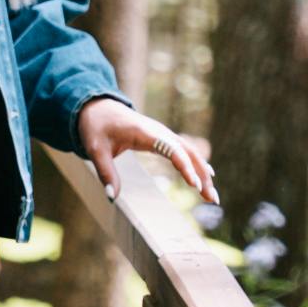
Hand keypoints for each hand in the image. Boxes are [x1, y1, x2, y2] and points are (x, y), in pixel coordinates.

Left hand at [78, 97, 218, 208]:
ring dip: (203, 173)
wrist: (97, 107)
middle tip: (212, 199)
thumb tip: (112, 198)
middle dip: (202, 175)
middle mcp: (159, 131)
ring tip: (212, 196)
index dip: (185, 167)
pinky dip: (196, 164)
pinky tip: (206, 176)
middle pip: (188, 153)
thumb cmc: (96, 127)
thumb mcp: (95, 150)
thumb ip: (105, 173)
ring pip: (190, 153)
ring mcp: (163, 134)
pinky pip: (184, 151)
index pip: (172, 150)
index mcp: (145, 132)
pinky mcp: (162, 138)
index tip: (194, 186)